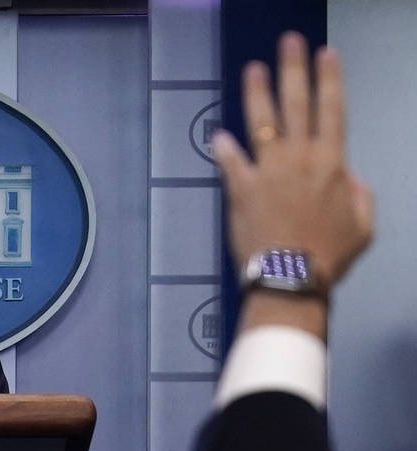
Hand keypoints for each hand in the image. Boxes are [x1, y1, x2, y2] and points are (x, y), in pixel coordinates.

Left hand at [214, 33, 371, 294]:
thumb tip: (349, 179)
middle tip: (289, 42)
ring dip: (257, 93)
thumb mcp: (363, 224)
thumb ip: (359, 194)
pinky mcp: (240, 189)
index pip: (332, 109)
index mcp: (332, 163)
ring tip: (253, 69)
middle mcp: (299, 159)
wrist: (290, 278)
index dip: (329, 79)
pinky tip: (217, 134)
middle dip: (293, 69)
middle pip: (297, 104)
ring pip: (261, 122)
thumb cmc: (329, 255)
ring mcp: (267, 172)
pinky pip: (229, 162)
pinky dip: (223, 148)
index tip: (326, 53)